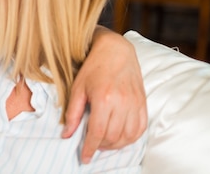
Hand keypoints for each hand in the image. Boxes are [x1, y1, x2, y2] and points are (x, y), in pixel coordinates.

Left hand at [61, 27, 146, 163]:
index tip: (85, 158)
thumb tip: (67, 134)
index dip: (90, 148)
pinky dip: (130, 138)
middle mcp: (122, 103)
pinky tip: (120, 138)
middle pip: (112, 137)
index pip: (97, 132)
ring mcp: (135, 103)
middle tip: (92, 146)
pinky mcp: (143, 103)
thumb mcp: (78, 88)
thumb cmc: (94, 68)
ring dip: (115, 145)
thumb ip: (73, 113)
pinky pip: (140, 129)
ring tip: (104, 143)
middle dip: (101, 146)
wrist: (116, 51)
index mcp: (104, 98)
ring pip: (128, 136)